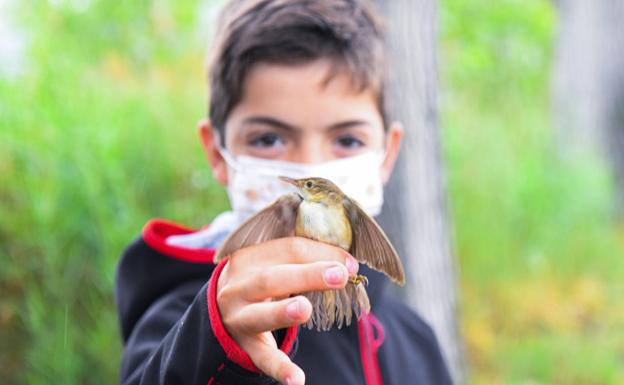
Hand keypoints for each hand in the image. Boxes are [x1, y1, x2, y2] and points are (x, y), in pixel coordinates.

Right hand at [216, 237, 358, 384]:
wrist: (219, 311)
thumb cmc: (259, 281)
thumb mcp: (272, 264)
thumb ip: (304, 261)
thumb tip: (348, 265)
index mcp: (250, 258)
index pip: (289, 250)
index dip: (322, 254)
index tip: (350, 265)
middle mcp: (239, 286)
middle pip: (273, 279)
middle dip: (307, 276)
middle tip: (338, 276)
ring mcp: (239, 317)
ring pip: (260, 314)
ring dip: (282, 312)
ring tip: (303, 309)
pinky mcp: (245, 345)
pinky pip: (262, 357)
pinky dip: (280, 368)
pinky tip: (297, 379)